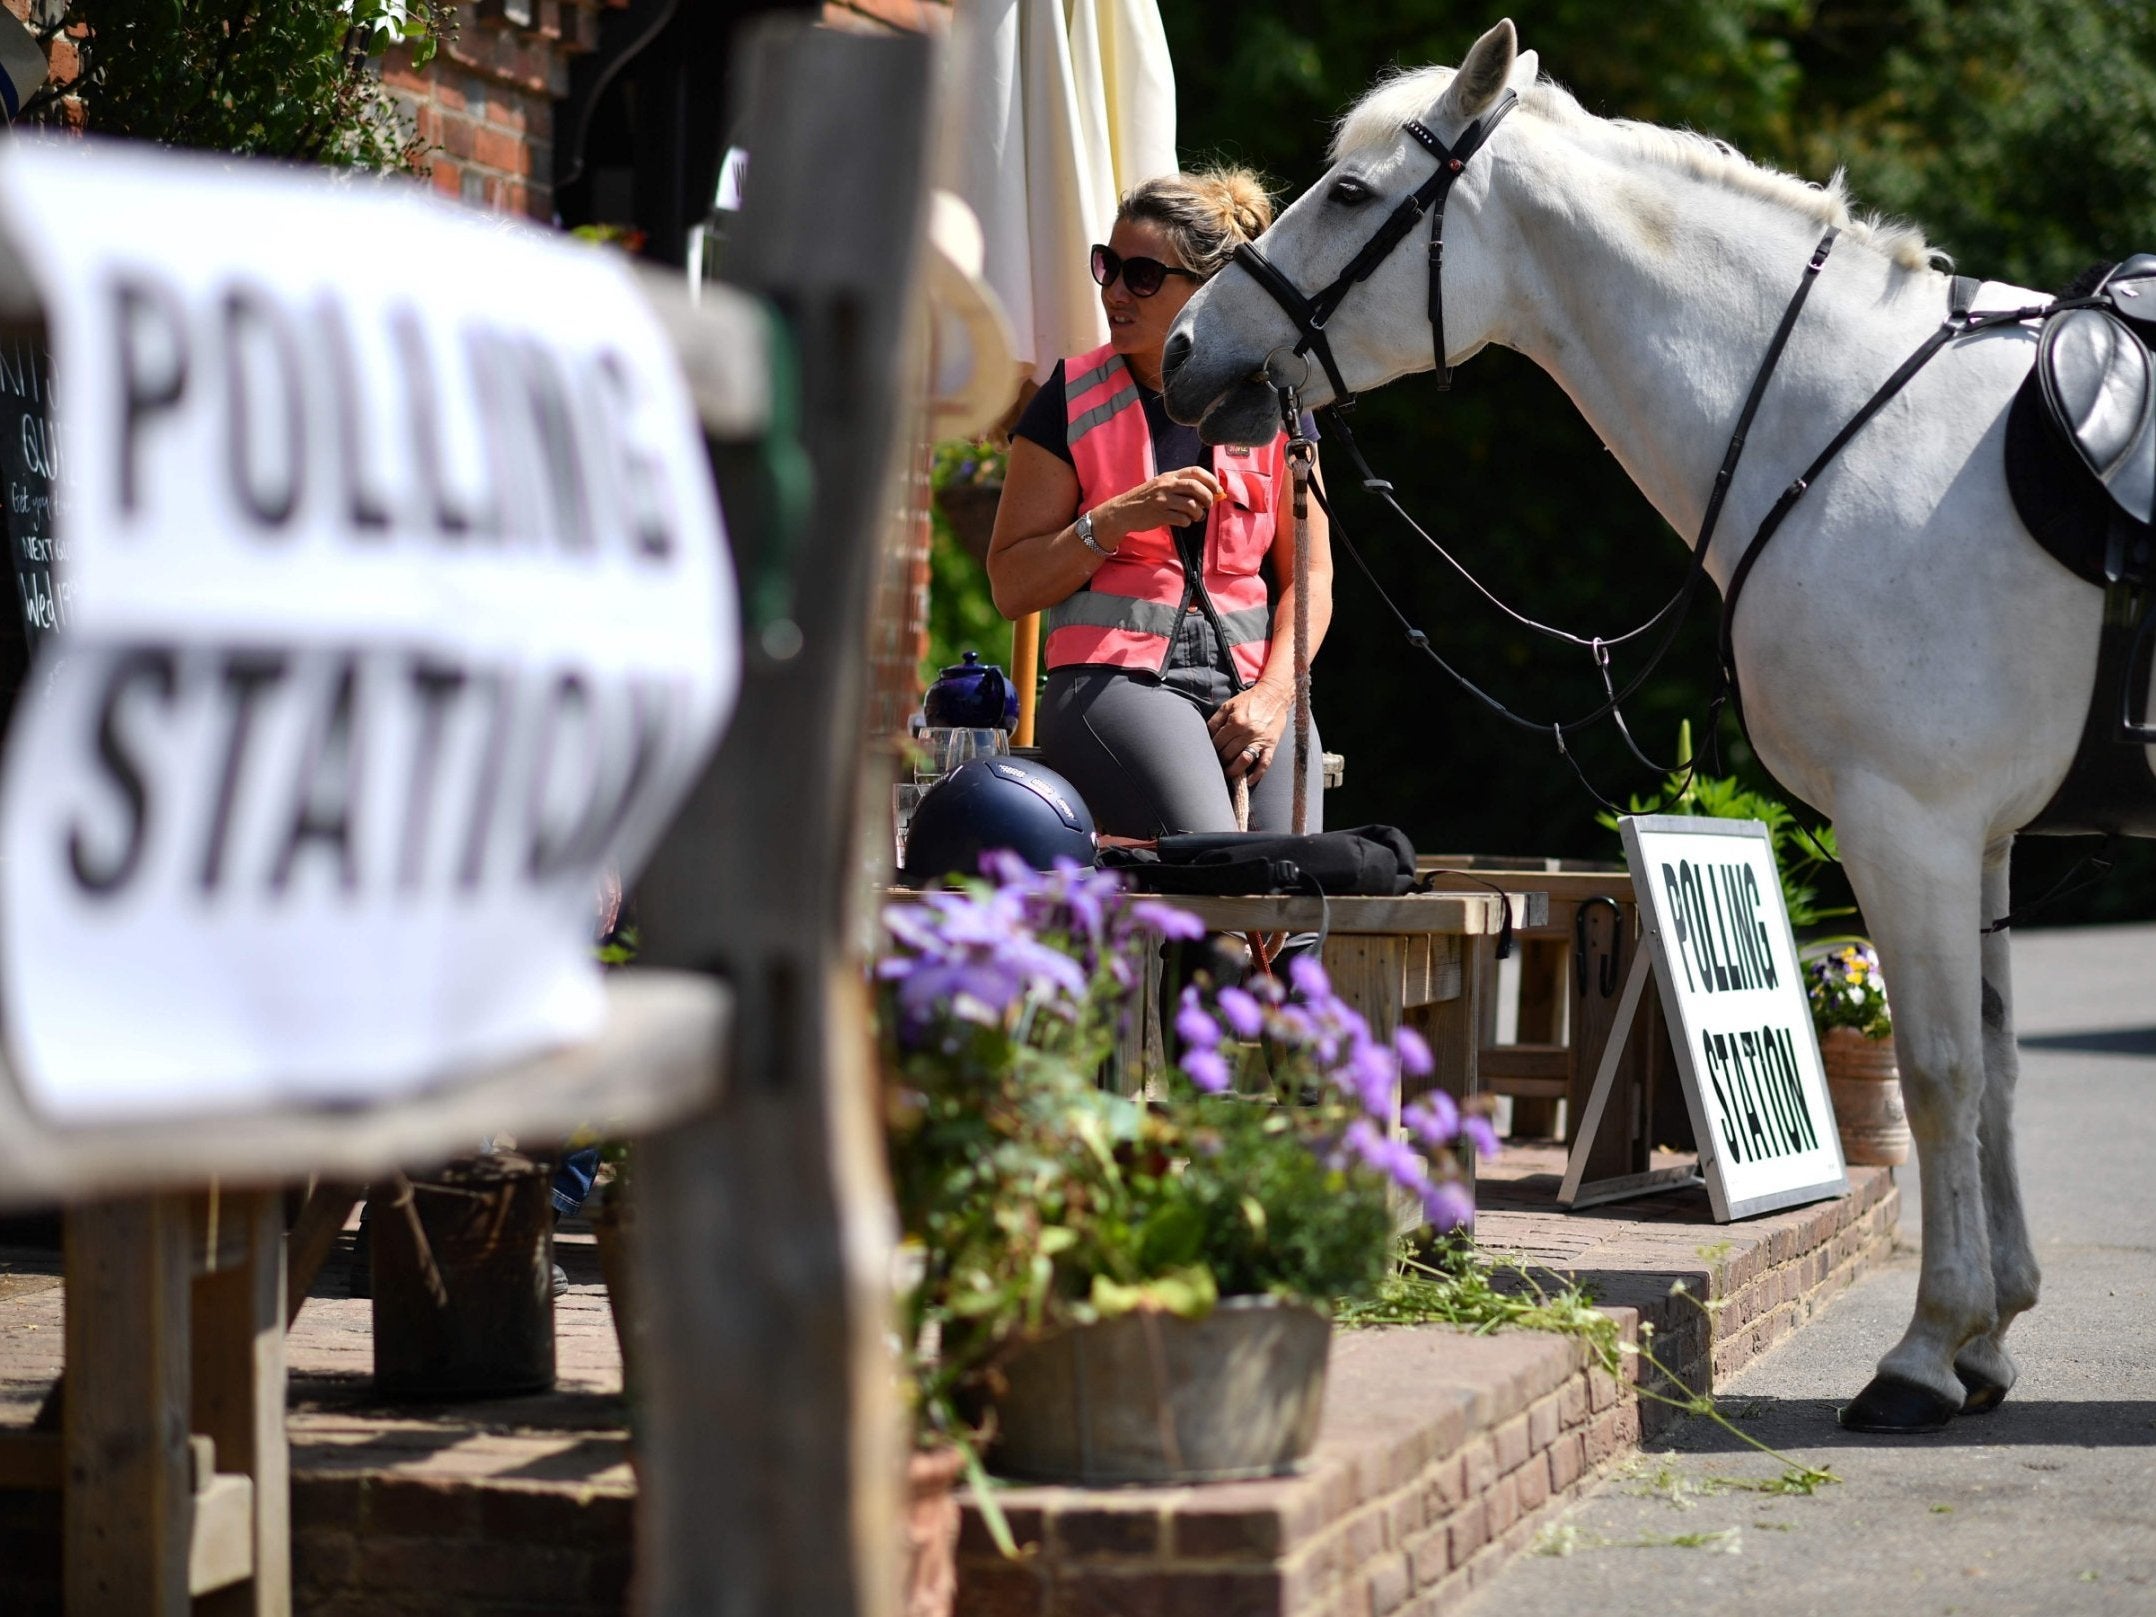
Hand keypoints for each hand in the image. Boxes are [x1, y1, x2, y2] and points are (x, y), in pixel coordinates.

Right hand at [1095, 467, 1223, 546]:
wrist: (1123, 511)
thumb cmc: (1145, 499)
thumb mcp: (1160, 485)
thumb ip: (1180, 486)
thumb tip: (1208, 493)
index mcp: (1169, 476)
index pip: (1195, 471)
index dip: (1210, 480)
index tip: (1217, 489)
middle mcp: (1166, 486)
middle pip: (1196, 487)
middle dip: (1208, 497)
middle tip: (1209, 505)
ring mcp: (1162, 500)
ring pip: (1191, 505)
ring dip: (1199, 513)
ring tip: (1196, 517)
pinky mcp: (1159, 515)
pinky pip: (1182, 519)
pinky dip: (1187, 522)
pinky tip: (1184, 522)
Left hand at [1209, 679, 1292, 783]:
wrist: (1274, 695)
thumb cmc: (1249, 700)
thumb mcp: (1228, 705)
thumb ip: (1215, 721)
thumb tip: (1206, 736)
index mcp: (1235, 722)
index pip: (1217, 743)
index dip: (1211, 750)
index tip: (1208, 755)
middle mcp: (1247, 732)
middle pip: (1228, 754)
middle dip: (1220, 761)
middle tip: (1216, 765)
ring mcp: (1260, 740)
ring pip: (1243, 761)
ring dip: (1233, 771)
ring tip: (1227, 774)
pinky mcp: (1271, 745)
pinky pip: (1264, 763)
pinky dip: (1256, 774)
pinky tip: (1248, 781)